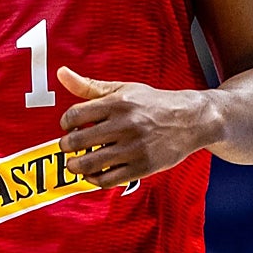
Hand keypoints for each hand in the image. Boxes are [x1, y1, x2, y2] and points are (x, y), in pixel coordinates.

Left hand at [56, 67, 215, 187]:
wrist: (190, 120)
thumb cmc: (152, 103)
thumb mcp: (123, 89)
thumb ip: (89, 85)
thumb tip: (61, 73)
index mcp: (118, 102)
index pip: (75, 115)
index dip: (65, 123)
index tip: (68, 126)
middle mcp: (125, 125)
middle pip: (79, 141)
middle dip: (66, 146)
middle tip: (67, 146)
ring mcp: (134, 148)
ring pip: (91, 163)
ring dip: (75, 165)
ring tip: (74, 163)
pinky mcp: (142, 167)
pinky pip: (108, 179)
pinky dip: (93, 179)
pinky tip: (92, 173)